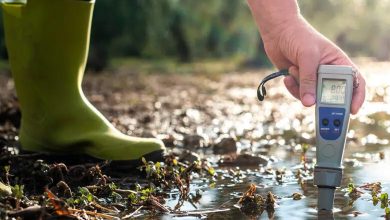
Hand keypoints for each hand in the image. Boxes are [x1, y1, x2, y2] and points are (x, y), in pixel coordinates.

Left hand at [247, 0, 364, 113]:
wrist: (278, 32)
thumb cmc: (299, 37)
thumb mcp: (307, 57)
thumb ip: (309, 80)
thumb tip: (309, 103)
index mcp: (339, 63)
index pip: (355, 82)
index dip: (357, 97)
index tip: (352, 110)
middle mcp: (328, 73)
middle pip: (333, 95)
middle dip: (323, 100)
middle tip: (314, 103)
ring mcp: (313, 78)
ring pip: (313, 97)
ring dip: (301, 88)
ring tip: (293, 70)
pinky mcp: (299, 82)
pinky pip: (299, 94)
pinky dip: (292, 87)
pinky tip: (287, 76)